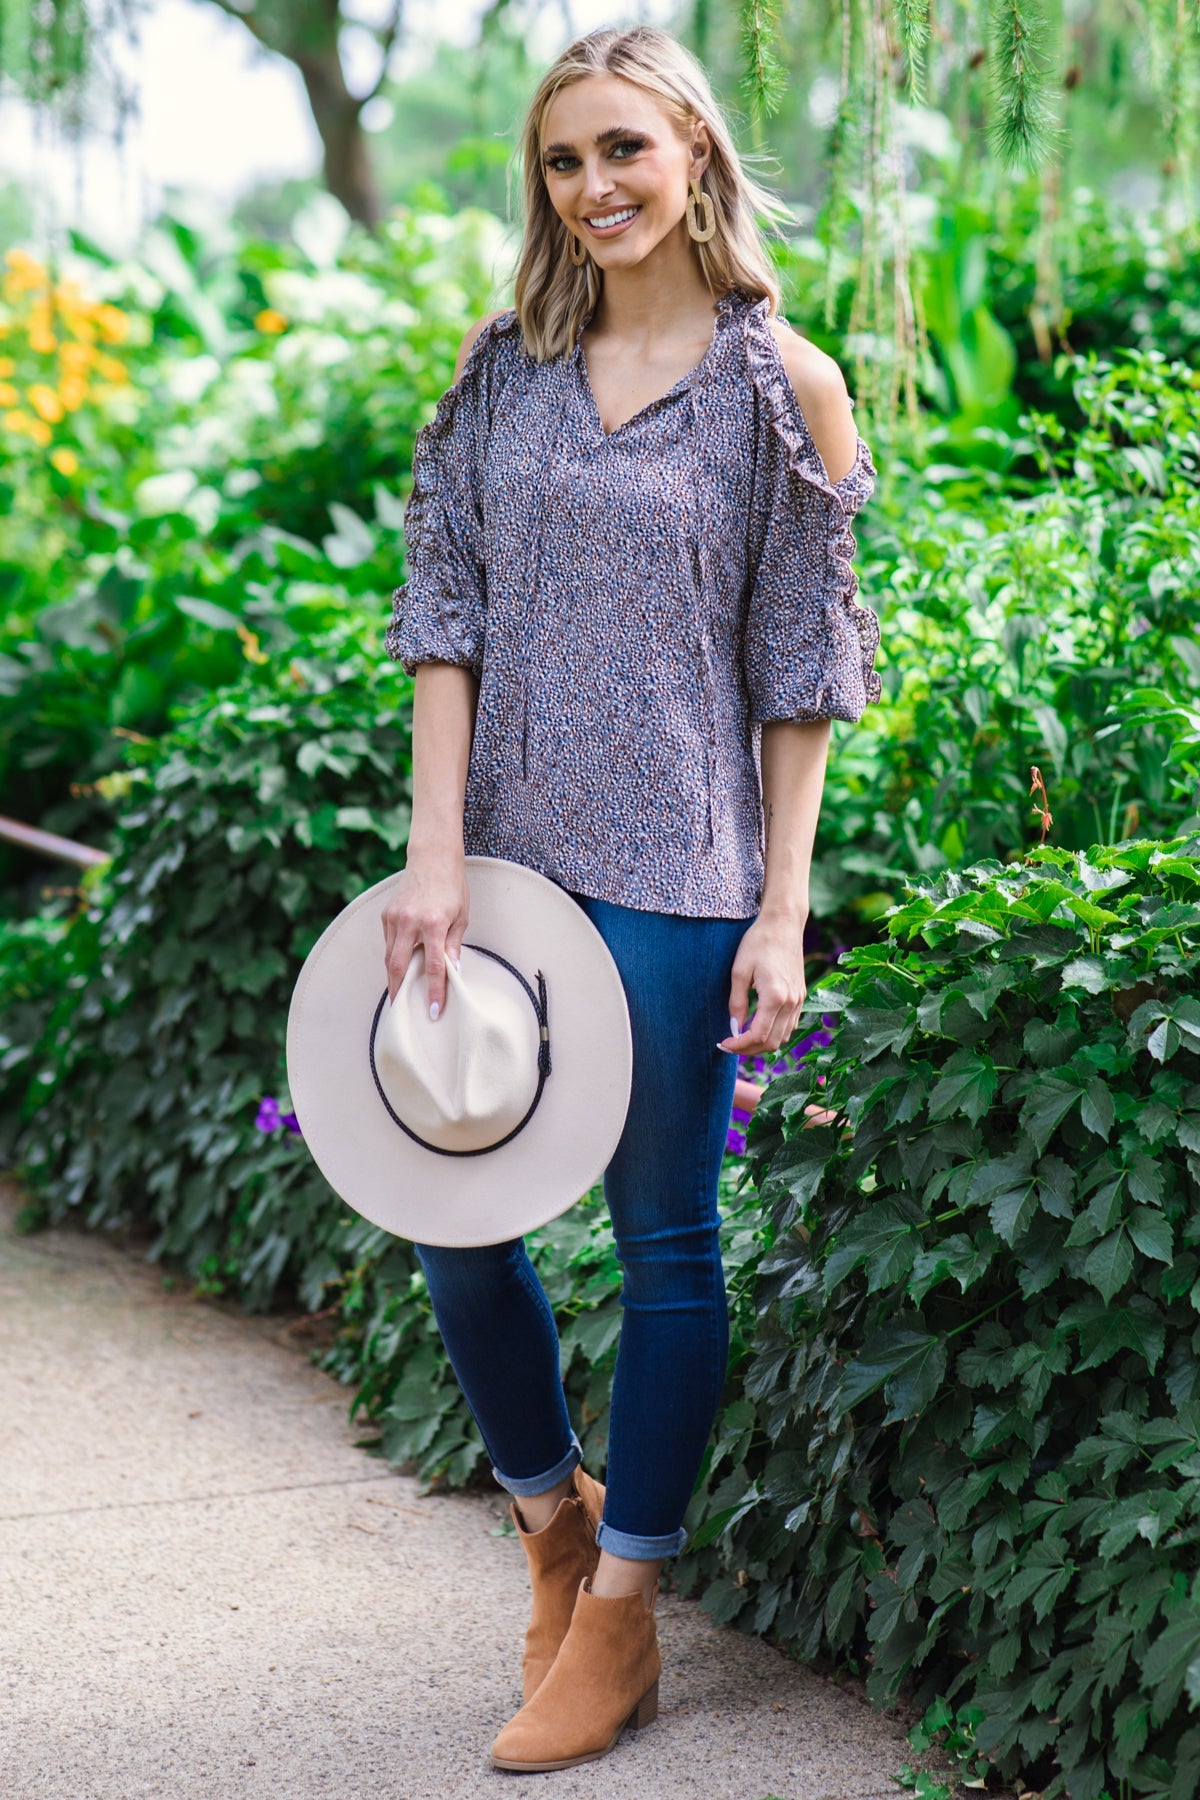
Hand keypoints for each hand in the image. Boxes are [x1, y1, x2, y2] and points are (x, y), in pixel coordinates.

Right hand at [381, 844, 470, 1014]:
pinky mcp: (386, 915)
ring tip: (399, 995)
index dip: (433, 991)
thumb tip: (452, 971)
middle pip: (399, 967)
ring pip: (389, 957)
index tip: (433, 1010)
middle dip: (399, 992)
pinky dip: (393, 957)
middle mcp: (410, 922)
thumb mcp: (461, 916)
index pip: (432, 966)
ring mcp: (395, 918)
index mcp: (433, 923)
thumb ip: (454, 945)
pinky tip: (398, 968)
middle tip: (401, 1012)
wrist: (433, 858)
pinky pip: (388, 943)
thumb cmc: (452, 886)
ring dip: (393, 977)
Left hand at [717, 911, 806, 1057]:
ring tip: (742, 1038)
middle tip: (731, 1044)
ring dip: (763, 1043)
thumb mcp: (739, 971)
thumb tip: (734, 1027)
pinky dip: (775, 1032)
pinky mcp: (801, 995)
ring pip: (784, 1036)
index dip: (739, 1045)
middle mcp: (791, 1001)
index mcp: (775, 996)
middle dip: (750, 1049)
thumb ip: (736, 1002)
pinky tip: (759, 1026)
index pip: (758, 1035)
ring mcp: (799, 999)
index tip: (725, 1043)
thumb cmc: (758, 942)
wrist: (783, 923)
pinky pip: (790, 1025)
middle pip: (772, 1042)